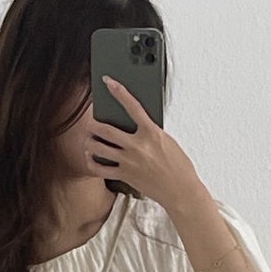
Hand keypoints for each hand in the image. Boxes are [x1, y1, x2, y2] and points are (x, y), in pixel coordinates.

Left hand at [88, 76, 201, 213]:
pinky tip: (91, 157)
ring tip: (89, 140)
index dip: (119, 91)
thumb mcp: (167, 141)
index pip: (133, 106)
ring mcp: (129, 161)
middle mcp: (138, 145)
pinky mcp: (124, 175)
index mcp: (152, 132)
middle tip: (91, 123)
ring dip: (89, 142)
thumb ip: (149, 132)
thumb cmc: (178, 165)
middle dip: (93, 125)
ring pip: (98, 147)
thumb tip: (133, 125)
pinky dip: (91, 162)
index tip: (108, 81)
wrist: (181, 190)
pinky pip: (99, 168)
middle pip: (105, 129)